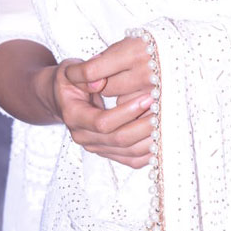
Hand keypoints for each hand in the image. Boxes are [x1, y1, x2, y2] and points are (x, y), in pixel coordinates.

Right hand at [59, 36, 156, 166]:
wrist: (62, 98)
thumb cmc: (70, 81)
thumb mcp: (70, 71)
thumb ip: (83, 73)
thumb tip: (98, 82)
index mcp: (74, 117)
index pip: (103, 122)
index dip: (127, 112)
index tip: (147, 97)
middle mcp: (84, 137)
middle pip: (119, 140)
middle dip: (144, 124)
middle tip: (163, 107)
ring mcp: (96, 147)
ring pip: (128, 153)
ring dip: (150, 138)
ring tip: (167, 119)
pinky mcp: (108, 152)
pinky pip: (131, 160)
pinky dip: (149, 151)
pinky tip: (163, 136)